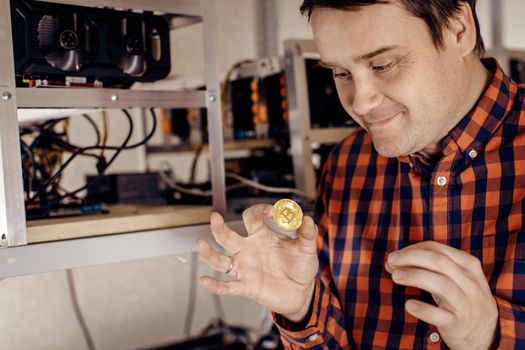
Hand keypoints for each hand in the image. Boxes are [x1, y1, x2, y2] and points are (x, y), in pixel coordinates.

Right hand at [197, 204, 318, 320]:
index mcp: (261, 235)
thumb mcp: (306, 248)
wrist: (302, 292)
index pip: (252, 217)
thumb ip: (307, 233)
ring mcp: (245, 268)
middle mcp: (248, 249)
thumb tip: (306, 218)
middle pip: (227, 236)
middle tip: (214, 216)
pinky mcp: (247, 286)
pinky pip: (227, 286)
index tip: (273, 211)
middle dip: (219, 227)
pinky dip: (216, 285)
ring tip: (200, 243)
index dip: (260, 211)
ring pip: (221, 260)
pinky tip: (204, 280)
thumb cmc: (300, 266)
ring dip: (209, 253)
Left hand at [385, 241, 498, 349]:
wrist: (487, 333)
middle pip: (439, 261)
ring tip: (395, 276)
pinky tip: (408, 304)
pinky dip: (423, 309)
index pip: (436, 249)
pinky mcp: (458, 324)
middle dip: (410, 258)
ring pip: (442, 284)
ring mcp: (466, 304)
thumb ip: (429, 266)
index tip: (395, 257)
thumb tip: (394, 259)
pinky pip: (440, 315)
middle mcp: (470, 283)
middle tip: (391, 263)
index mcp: (468, 265)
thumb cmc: (462, 297)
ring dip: (414, 276)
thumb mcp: (455, 277)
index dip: (411, 250)